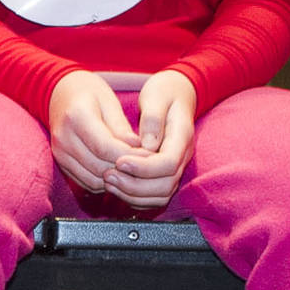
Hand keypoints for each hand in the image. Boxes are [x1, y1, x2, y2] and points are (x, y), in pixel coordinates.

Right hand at [47, 70, 141, 192]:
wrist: (61, 95)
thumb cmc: (90, 94)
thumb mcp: (110, 102)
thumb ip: (122, 127)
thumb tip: (139, 150)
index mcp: (76, 117)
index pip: (105, 147)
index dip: (130, 156)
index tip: (150, 156)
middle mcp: (64, 138)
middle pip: (99, 166)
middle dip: (126, 170)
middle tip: (146, 166)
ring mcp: (60, 153)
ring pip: (93, 180)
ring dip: (116, 179)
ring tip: (133, 169)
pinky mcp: (61, 163)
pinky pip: (86, 182)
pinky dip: (105, 182)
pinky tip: (118, 172)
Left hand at [103, 70, 196, 210]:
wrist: (177, 94)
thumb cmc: (165, 92)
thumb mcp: (157, 96)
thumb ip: (153, 119)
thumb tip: (148, 144)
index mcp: (182, 137)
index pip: (168, 164)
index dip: (143, 168)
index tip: (119, 161)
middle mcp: (182, 156)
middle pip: (166, 186)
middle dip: (135, 186)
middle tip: (108, 175)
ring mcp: (175, 167)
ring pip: (160, 195)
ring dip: (132, 194)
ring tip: (108, 180)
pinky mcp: (165, 173)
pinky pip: (153, 196)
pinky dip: (134, 196)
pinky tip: (115, 185)